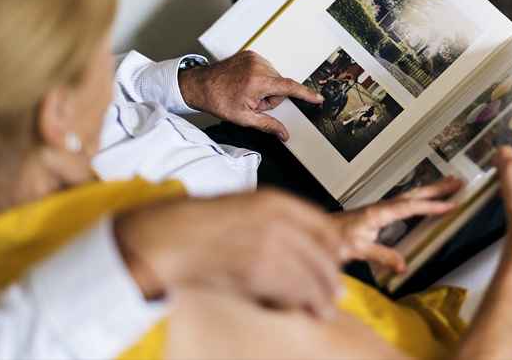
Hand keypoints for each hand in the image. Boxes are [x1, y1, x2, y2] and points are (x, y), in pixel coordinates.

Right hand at [114, 188, 343, 318]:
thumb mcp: (245, 206)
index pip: (322, 225)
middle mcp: (278, 220)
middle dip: (330, 278)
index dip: (334, 247)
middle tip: (336, 292)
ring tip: (324, 308)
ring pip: (309, 276)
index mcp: (276, 201)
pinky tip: (304, 310)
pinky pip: (290, 290)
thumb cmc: (202, 222)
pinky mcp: (257, 270)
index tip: (339, 259)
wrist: (172, 235)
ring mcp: (268, 245)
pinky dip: (300, 302)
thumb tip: (303, 243)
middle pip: (320, 255)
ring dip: (320, 296)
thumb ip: (276, 219)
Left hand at [178, 51, 322, 140]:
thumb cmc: (218, 101)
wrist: (200, 85)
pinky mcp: (250, 54)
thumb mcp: (244, 118)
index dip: (305, 94)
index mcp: (258, 82)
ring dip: (265, 87)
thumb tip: (284, 134)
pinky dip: (260, 78)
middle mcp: (258, 66)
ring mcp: (254, 58)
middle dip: (271, 96)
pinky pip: (265, 69)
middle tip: (252, 102)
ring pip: (273, 77)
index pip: (289, 88)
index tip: (318, 98)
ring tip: (247, 92)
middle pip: (279, 85)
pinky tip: (245, 83)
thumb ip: (268, 125)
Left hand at [333, 177, 461, 272]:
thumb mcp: (358, 250)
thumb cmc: (334, 239)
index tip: (451, 204)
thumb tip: (404, 265)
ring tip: (449, 184)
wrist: (319, 232)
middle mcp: (381, 206)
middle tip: (458, 182)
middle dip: (437, 188)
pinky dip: (419, 198)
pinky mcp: (379, 212)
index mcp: (378, 213)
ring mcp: (380, 208)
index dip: (431, 206)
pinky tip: (425, 199)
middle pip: (414, 194)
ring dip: (430, 190)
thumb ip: (382, 255)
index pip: (410, 207)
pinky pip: (404, 202)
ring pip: (410, 195)